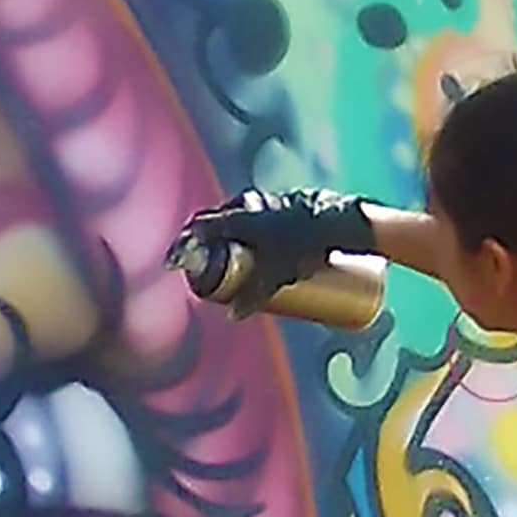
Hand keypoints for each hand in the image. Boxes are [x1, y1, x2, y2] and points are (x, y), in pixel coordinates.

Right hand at [174, 191, 373, 310]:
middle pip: (214, 226)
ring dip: (227, 242)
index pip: (199, 227)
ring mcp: (262, 202)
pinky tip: (252, 251)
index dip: (184, 244)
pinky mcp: (278, 205)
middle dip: (205, 248)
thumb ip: (254, 296)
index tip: (176, 261)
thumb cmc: (308, 248)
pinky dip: (247, 237)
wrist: (340, 224)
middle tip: (204, 270)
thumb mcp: (279, 276)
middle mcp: (247, 204)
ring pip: (235, 224)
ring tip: (230, 266)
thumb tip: (233, 315)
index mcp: (239, 216)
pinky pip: (253, 221)